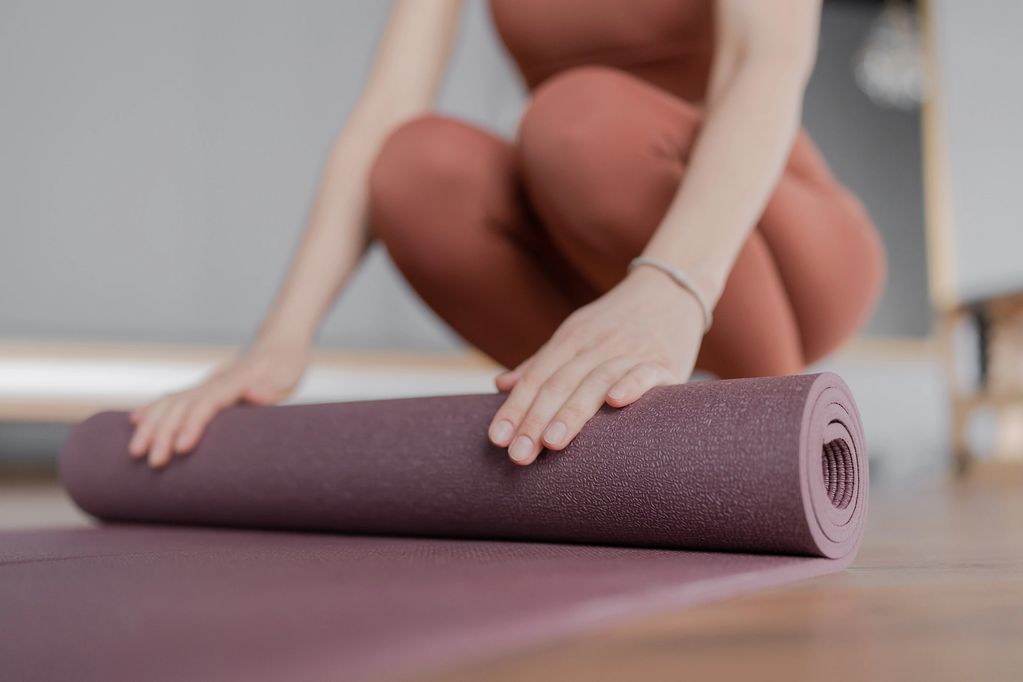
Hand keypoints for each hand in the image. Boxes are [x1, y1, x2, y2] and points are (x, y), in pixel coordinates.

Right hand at [128, 342, 309, 467]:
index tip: (181, 447)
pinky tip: (136, 421)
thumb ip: (270, 389)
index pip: (208, 405)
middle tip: (153, 462)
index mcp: (235, 382)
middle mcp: (214, 382)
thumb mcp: (287, 378)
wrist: (278, 345)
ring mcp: (205, 384)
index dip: (193, 425)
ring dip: (151, 426)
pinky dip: (153, 409)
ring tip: (134, 451)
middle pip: (182, 407)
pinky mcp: (203, 388)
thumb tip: (252, 394)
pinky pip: (172, 398)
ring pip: (170, 403)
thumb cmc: (286, 367)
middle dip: (164, 434)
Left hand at [487, 266, 705, 464]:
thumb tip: (501, 385)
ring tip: (552, 442)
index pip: (536, 378)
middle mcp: (595, 345)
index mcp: (570, 340)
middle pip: (560, 383)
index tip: (497, 439)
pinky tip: (616, 402)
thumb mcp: (575, 334)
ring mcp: (630, 352)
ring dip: (573, 412)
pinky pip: (645, 373)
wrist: (669, 290)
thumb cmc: (616, 323)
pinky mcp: (664, 361)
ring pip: (596, 381)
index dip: (515, 408)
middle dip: (536, 420)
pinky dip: (632, 385)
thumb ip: (541, 363)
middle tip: (518, 454)